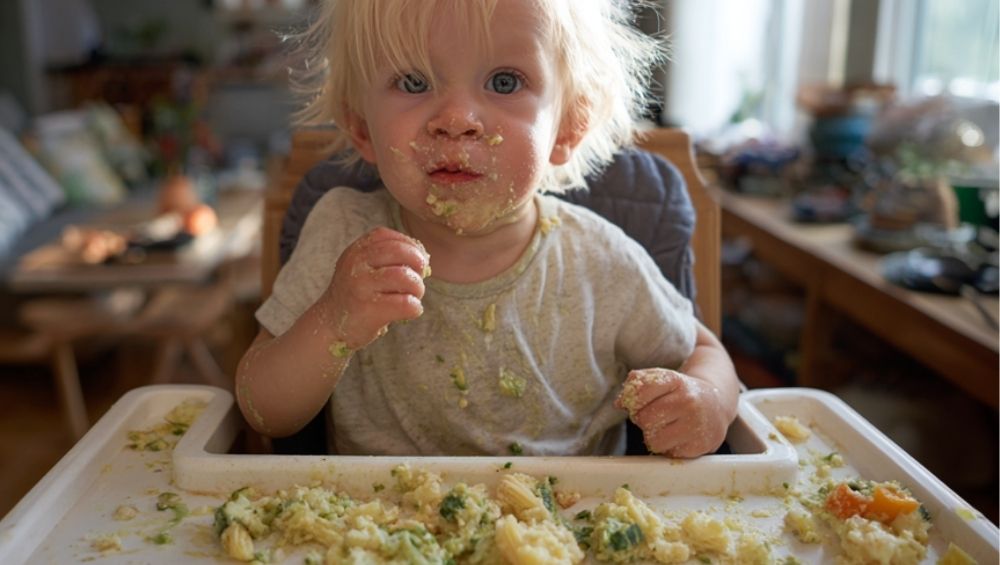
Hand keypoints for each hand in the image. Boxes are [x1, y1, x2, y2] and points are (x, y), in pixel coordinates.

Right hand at [321, 227, 428, 348]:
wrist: (329, 324)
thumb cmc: (355, 295)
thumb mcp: (362, 267)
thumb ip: (385, 257)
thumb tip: (422, 256)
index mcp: (356, 251)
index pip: (388, 236)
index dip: (410, 246)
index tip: (417, 260)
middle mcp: (356, 265)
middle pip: (400, 252)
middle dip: (418, 263)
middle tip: (419, 278)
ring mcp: (361, 287)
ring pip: (404, 277)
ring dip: (418, 287)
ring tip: (414, 295)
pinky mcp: (369, 311)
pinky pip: (405, 304)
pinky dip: (415, 307)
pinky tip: (410, 310)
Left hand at [615, 368, 730, 457]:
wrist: (717, 405)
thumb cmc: (682, 393)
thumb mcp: (663, 381)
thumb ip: (637, 386)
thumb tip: (618, 403)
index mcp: (675, 381)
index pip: (640, 391)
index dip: (632, 400)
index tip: (638, 402)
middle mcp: (687, 401)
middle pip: (643, 419)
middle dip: (643, 420)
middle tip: (654, 417)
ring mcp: (695, 424)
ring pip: (653, 440)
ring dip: (653, 437)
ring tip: (664, 428)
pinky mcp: (699, 445)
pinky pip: (668, 453)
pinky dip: (668, 447)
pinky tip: (677, 437)